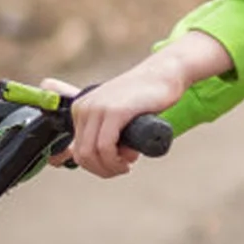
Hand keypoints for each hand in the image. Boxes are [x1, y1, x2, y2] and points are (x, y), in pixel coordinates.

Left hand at [46, 32, 231, 178]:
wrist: (165, 73)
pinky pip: (105, 146)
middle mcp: (84, 107)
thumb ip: (105, 130)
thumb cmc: (145, 95)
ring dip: (109, 167)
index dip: (97, 165)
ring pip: (91, 154)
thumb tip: (100, 160)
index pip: (78, 150)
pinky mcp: (115, 111)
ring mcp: (98, 108)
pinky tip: (128, 160)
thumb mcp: (116, 112)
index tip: (116, 164)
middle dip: (102, 170)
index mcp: (81, 108)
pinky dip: (114, 160)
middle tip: (123, 168)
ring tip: (127, 164)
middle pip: (82, 155)